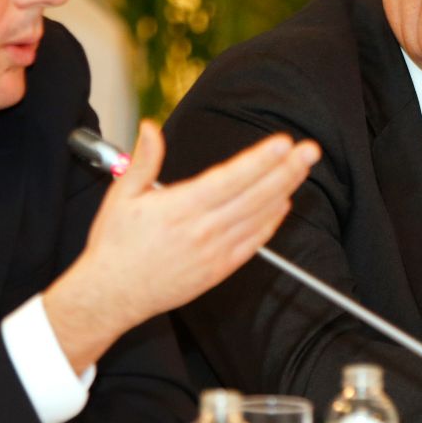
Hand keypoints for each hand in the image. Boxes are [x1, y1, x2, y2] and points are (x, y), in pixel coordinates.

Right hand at [45, 120, 320, 372]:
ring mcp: (214, 252)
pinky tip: (283, 203)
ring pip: (259, 217)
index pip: (230, 178)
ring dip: (284, 191)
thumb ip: (143, 160)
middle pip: (254, 196)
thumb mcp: (121, 196)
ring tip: (302, 169)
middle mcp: (202, 230)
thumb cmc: (115, 245)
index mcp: (179, 207)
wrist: (111, 295)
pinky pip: (253, 243)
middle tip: (310, 150)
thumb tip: (149, 127)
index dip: (260, 160)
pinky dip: (271, 223)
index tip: (282, 143)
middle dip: (285, 170)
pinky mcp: (218, 270)